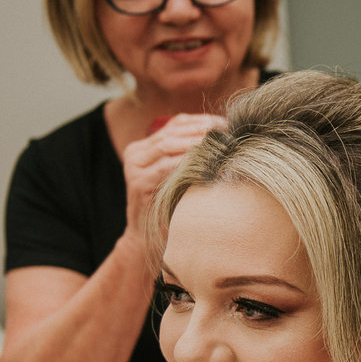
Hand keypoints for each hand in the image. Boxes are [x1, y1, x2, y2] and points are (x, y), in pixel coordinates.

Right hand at [122, 113, 223, 235]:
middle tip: (226, 133)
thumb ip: (191, 155)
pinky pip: (165, 167)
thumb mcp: (180, 175)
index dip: (202, 120)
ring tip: (219, 145)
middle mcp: (135, 153)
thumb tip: (225, 136)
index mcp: (145, 146)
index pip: (176, 123)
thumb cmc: (171, 206)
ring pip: (168, 144)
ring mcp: (134, 168)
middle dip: (201, 129)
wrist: (148, 241)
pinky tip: (206, 163)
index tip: (226, 123)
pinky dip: (187, 162)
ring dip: (196, 143)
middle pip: (173, 131)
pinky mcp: (138, 184)